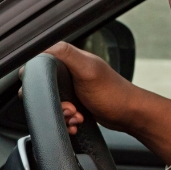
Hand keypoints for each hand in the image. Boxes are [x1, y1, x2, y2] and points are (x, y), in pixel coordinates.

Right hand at [45, 42, 170, 162]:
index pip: (40, 63)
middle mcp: (70, 71)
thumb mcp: (87, 70)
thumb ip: (66, 55)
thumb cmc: (113, 93)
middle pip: (45, 88)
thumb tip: (41, 46)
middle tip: (70, 108)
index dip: (40, 81)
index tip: (52, 92)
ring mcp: (73, 88)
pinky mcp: (76, 103)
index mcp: (70, 58)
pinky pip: (61, 114)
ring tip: (76, 117)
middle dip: (54, 103)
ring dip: (62, 115)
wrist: (130, 115)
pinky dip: (67, 122)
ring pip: (53, 104)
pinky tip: (77, 123)